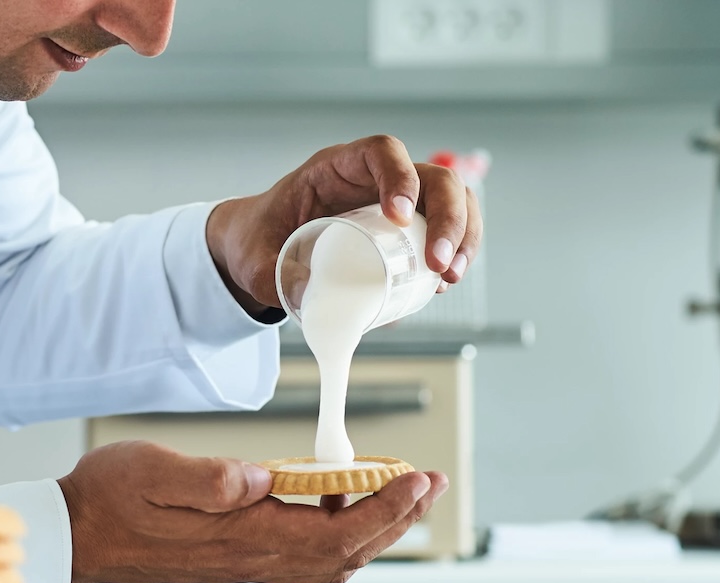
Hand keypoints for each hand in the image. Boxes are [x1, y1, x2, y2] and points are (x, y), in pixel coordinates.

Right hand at [58, 441, 447, 582]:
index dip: (383, 509)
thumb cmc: (110, 498)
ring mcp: (250, 563)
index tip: (416, 480)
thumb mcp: (152, 471)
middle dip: (398, 519)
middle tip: (432, 484)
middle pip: (349, 550)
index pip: (335, 532)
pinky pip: (309, 557)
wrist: (77, 537)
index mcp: (243, 535)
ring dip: (377, 528)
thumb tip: (260, 478)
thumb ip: (209, 478)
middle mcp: (255, 558)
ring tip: (404, 492)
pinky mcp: (241, 558)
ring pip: (334, 557)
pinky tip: (343, 503)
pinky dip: (343, 534)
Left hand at [206, 135, 482, 312]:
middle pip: (433, 177)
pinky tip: (444, 282)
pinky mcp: (407, 232)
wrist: (258, 251)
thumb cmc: (257, 242)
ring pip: (452, 201)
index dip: (400, 177)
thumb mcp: (255, 259)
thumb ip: (274, 273)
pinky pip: (446, 230)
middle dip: (447, 218)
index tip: (399, 218)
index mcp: (336, 168)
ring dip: (463, 236)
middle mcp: (374, 179)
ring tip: (450, 277)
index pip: (382, 152)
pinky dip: (457, 252)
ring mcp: (397, 203)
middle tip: (438, 265)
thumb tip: (309, 293)